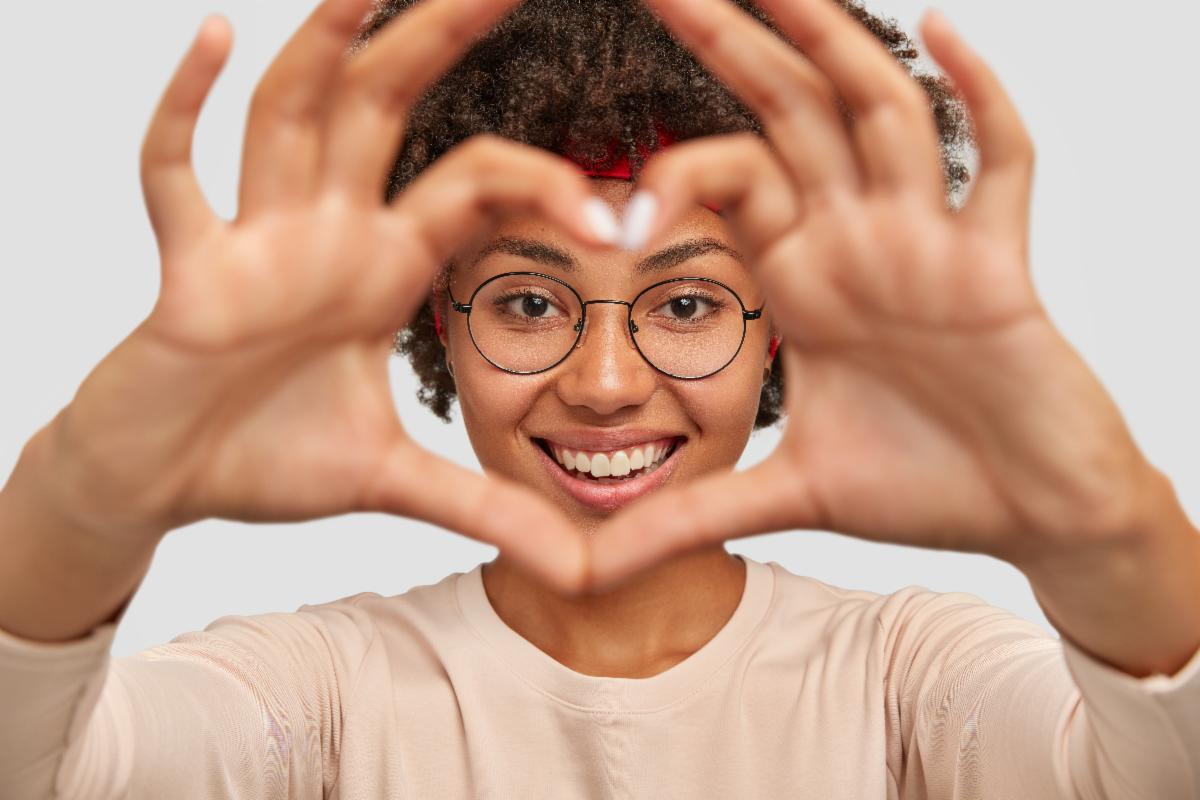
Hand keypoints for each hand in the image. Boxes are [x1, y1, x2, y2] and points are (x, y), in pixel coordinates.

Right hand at [47, 0, 613, 592]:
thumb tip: (579, 569)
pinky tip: (212, 36)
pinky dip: (184, 110)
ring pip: (291, 118)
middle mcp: (327, 232)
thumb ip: (484, 508)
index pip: (474, 188)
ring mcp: (256, 241)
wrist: (164, 483)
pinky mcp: (188, 270)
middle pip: (389, 110)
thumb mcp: (393, 482)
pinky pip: (178, 178)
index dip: (546, 187)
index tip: (620, 211)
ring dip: (325, 47)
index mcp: (385, 267)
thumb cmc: (267, 459)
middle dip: (439, 37)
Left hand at [586, 0, 1158, 588]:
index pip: (730, 182)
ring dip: (835, 43)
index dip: (669, 172)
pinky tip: (942, 32)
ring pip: (879, 116)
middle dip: (733, 42)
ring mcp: (930, 244)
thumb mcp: (786, 495)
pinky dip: (978, 97)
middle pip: (790, 115)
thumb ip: (689, 520)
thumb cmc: (924, 486)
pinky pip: (1000, 161)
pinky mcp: (1000, 267)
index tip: (606, 199)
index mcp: (804, 277)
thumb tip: (588, 569)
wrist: (1032, 516)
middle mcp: (859, 241)